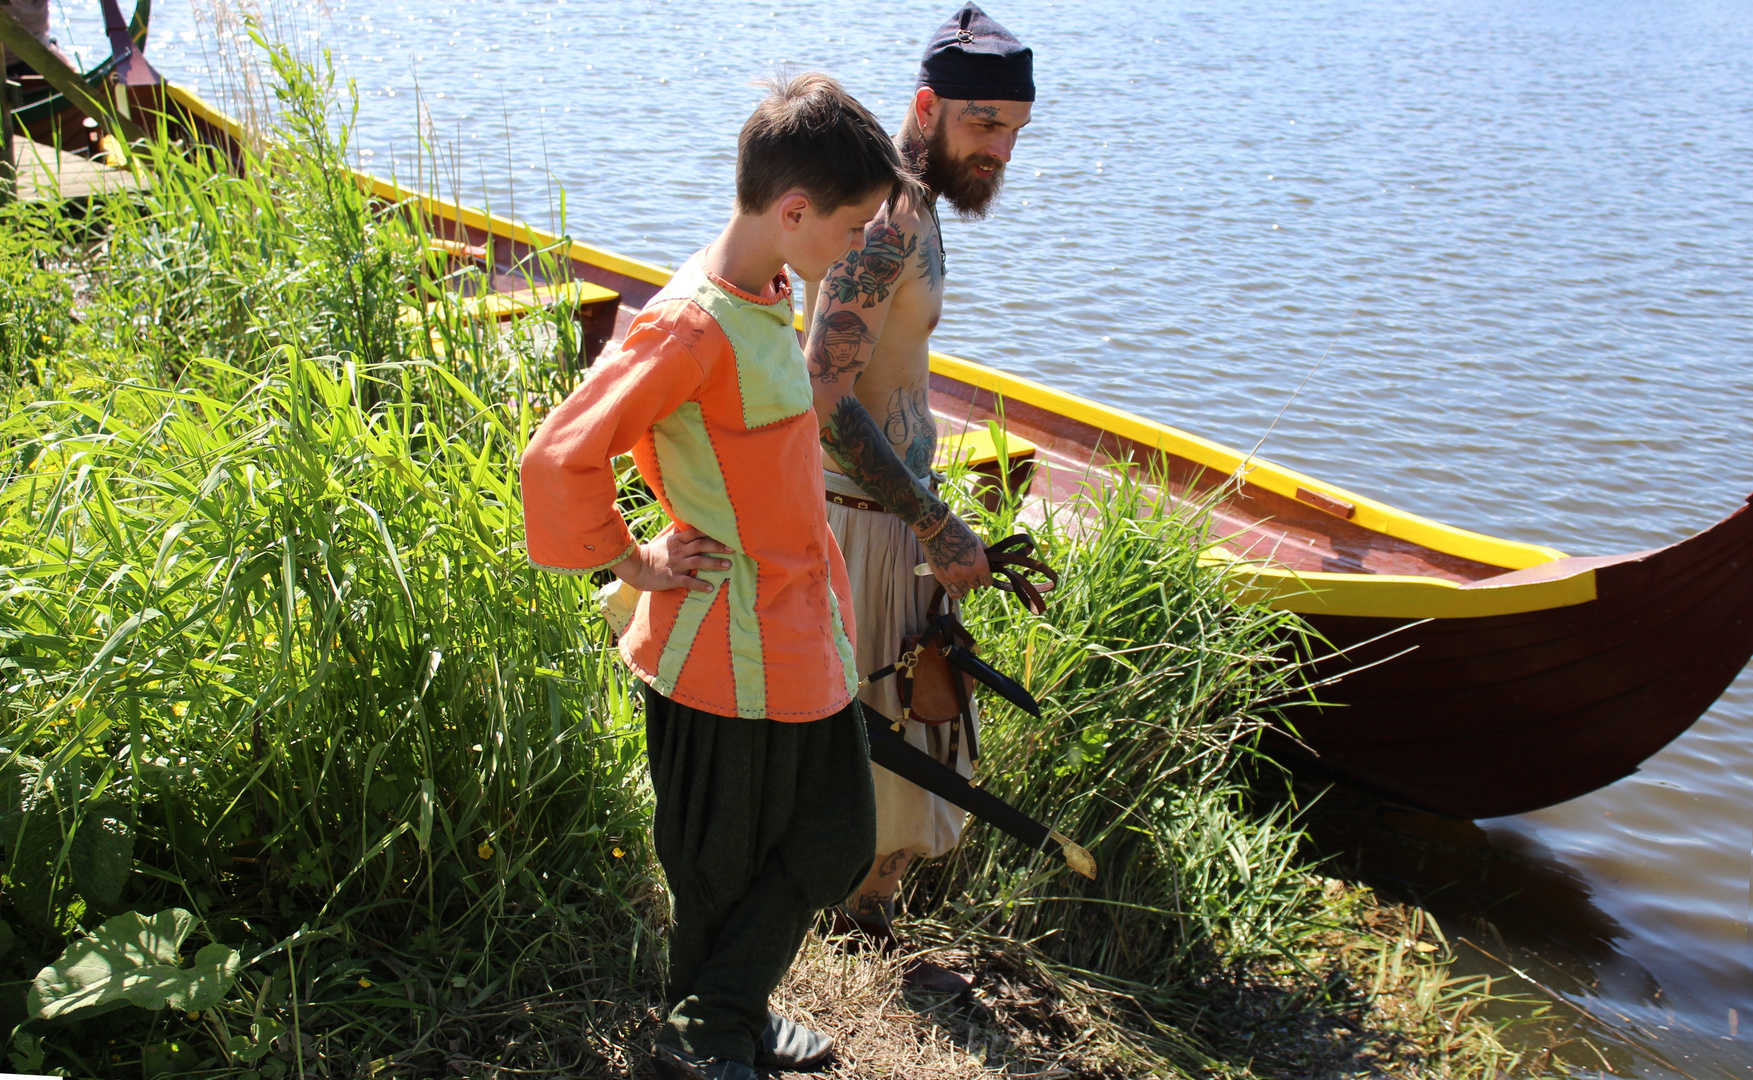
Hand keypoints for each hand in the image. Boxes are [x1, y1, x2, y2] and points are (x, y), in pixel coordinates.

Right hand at [611, 527, 732, 593]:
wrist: (637, 568)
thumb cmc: (654, 554)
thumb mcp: (666, 542)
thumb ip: (679, 535)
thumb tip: (690, 525)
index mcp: (677, 541)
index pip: (696, 533)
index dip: (711, 532)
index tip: (725, 532)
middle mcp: (678, 551)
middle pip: (701, 546)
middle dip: (718, 546)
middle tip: (733, 549)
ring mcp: (676, 565)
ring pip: (698, 562)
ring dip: (714, 563)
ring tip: (728, 566)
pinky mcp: (673, 578)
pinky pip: (689, 581)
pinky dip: (700, 584)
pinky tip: (711, 588)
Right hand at [920, 512, 991, 599]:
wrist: (936, 528)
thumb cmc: (958, 531)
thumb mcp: (976, 540)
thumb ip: (988, 554)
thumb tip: (1004, 562)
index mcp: (980, 564)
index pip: (988, 581)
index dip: (985, 577)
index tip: (981, 573)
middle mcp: (969, 573)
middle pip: (976, 586)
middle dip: (974, 579)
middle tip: (968, 569)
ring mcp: (955, 577)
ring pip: (965, 590)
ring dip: (964, 584)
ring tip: (960, 574)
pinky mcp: (942, 578)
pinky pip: (954, 594)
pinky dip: (956, 591)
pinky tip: (955, 583)